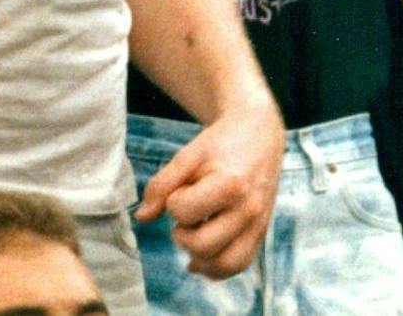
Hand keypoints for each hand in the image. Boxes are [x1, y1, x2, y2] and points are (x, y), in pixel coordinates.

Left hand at [134, 96, 283, 278]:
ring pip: (224, 265)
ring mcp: (258, 224)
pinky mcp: (260, 233)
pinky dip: (216, 268)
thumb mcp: (188, 155)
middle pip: (203, 246)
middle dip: (183, 234)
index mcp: (230, 184)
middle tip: (185, 214)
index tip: (182, 188)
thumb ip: (161, 185)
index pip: (185, 212)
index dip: (174, 202)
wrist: (259, 134)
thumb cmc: (220, 144)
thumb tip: (142, 218)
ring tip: (192, 235)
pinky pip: (239, 265)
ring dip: (199, 257)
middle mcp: (248, 209)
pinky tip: (200, 257)